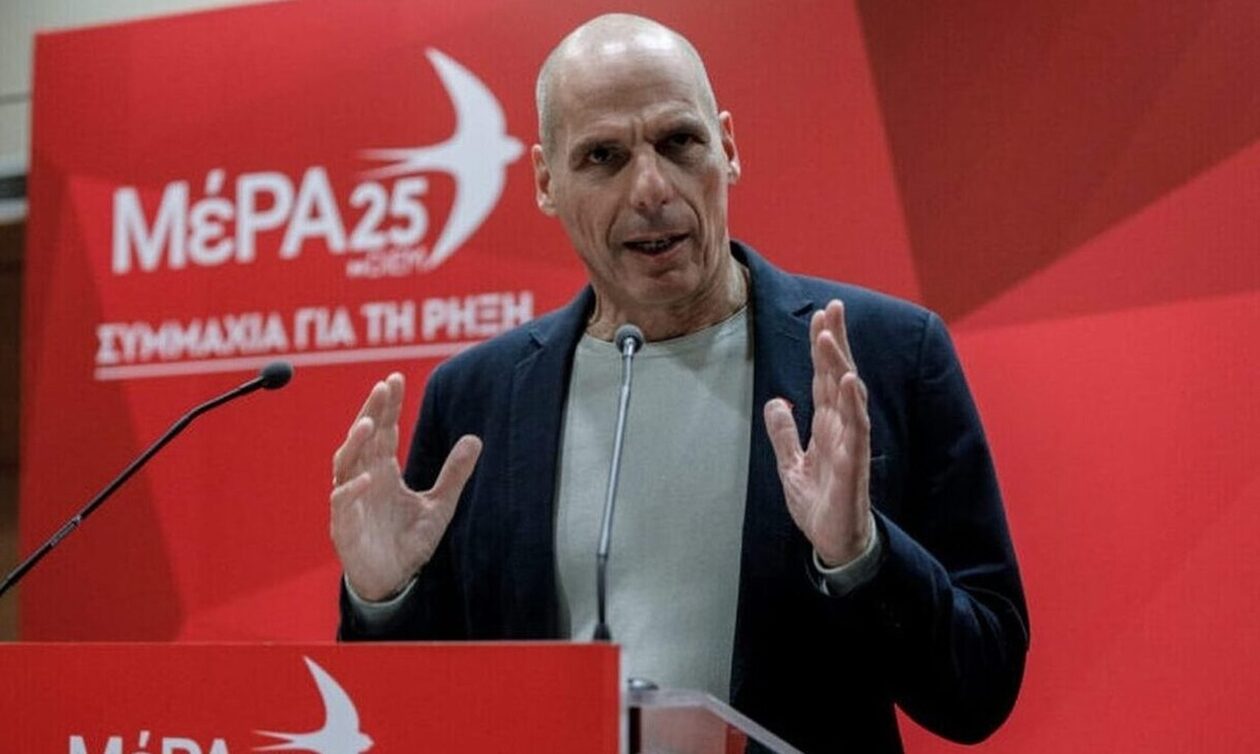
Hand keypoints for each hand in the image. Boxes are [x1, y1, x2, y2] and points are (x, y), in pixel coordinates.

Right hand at [330, 372, 481, 600]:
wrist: (393, 582)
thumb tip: (475, 439)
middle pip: (363, 438)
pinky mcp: (344, 526)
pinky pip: (343, 502)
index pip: (383, 431)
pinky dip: (353, 490)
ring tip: (368, 424)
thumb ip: (454, 474)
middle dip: (371, 412)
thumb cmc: (409, 542)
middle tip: (382, 387)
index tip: (394, 379)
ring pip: (345, 463)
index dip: (387, 406)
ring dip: (355, 443)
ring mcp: (351, 501)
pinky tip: (367, 478)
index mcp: (383, 471)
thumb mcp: (440, 505)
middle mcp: (364, 479)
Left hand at [764, 300, 871, 566]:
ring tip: (830, 337)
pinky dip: (854, 404)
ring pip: (848, 396)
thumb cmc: (820, 505)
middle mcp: (842, 428)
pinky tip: (851, 381)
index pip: (825, 378)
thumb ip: (784, 434)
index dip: (822, 348)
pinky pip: (858, 429)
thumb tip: (776, 402)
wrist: (834, 544)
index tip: (819, 316)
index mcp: (827, 426)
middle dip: (836, 342)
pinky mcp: (855, 465)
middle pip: (839, 376)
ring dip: (840, 365)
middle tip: (833, 307)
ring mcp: (851, 444)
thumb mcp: (791, 466)